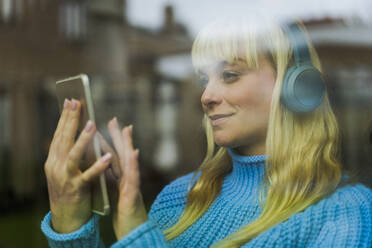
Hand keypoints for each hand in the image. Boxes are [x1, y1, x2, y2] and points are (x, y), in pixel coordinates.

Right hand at [44, 99, 111, 232]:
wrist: (65, 217)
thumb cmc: (69, 188)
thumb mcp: (64, 168)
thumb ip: (69, 151)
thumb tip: (77, 130)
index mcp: (53, 160)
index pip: (59, 134)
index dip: (65, 118)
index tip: (71, 101)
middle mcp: (56, 167)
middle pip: (64, 140)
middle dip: (71, 121)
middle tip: (78, 103)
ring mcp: (65, 178)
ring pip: (73, 155)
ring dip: (83, 139)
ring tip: (92, 124)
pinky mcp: (77, 189)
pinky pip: (88, 176)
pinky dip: (98, 166)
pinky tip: (108, 157)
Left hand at [107, 118, 147, 239]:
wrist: (134, 234)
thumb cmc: (126, 217)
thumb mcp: (117, 196)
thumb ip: (115, 182)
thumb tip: (106, 170)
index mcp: (121, 180)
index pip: (113, 158)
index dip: (108, 142)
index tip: (103, 128)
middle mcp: (128, 180)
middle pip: (122, 155)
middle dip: (118, 137)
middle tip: (114, 120)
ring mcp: (132, 186)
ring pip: (130, 162)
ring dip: (128, 145)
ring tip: (126, 129)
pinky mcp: (133, 196)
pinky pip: (133, 178)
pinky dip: (134, 164)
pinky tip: (134, 152)